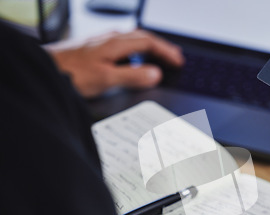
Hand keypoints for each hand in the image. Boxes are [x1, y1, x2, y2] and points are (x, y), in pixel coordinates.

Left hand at [46, 30, 184, 97]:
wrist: (46, 68)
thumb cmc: (71, 73)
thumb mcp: (107, 79)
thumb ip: (133, 76)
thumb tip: (155, 74)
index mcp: (116, 43)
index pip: (149, 42)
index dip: (166, 51)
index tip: (178, 61)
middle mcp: (110, 37)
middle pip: (143, 37)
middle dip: (161, 47)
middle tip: (175, 57)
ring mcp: (102, 41)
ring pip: (133, 39)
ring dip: (149, 47)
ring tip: (159, 57)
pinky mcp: (94, 47)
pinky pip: (123, 44)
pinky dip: (136, 51)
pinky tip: (132, 60)